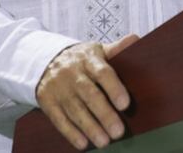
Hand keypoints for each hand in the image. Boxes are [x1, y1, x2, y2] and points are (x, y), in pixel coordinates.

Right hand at [36, 34, 139, 149]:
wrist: (46, 60)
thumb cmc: (82, 59)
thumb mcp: (97, 50)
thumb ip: (117, 49)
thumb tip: (136, 39)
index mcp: (88, 59)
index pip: (103, 73)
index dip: (114, 88)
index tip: (125, 105)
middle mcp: (72, 73)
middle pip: (89, 95)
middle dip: (104, 114)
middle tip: (118, 131)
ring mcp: (58, 88)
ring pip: (75, 110)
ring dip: (90, 127)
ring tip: (105, 141)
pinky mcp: (47, 101)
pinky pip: (59, 119)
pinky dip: (71, 133)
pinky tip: (83, 143)